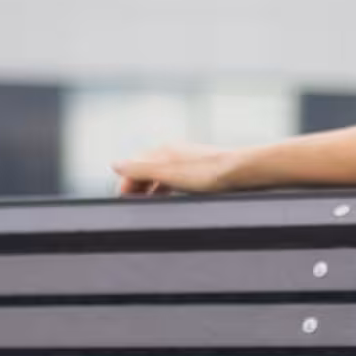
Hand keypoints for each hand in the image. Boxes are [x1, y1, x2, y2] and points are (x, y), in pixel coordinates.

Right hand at [111, 143, 238, 196]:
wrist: (241, 171)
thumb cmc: (208, 172)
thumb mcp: (168, 174)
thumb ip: (140, 170)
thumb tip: (114, 164)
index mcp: (163, 151)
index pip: (132, 166)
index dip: (125, 183)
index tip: (123, 200)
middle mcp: (173, 153)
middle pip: (145, 170)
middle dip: (137, 186)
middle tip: (135, 204)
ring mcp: (186, 160)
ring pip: (160, 175)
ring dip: (151, 189)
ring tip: (149, 204)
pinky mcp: (199, 169)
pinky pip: (174, 178)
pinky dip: (166, 188)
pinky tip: (171, 197)